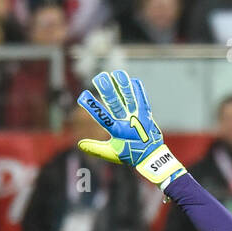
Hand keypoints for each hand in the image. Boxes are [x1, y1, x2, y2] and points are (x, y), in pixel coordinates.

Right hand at [77, 70, 186, 185]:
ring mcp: (139, 118)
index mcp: (118, 132)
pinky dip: (138, 90)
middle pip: (116, 104)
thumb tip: (80, 144)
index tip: (83, 96)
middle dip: (107, 90)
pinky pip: (142, 100)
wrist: (151, 157)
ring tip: (117, 73)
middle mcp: (129, 123)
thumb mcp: (112, 153)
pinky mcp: (147, 115)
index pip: (102, 117)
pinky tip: (133, 80)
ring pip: (130, 98)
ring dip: (123, 85)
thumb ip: (96, 148)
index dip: (92, 107)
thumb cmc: (130, 155)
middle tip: (99, 77)